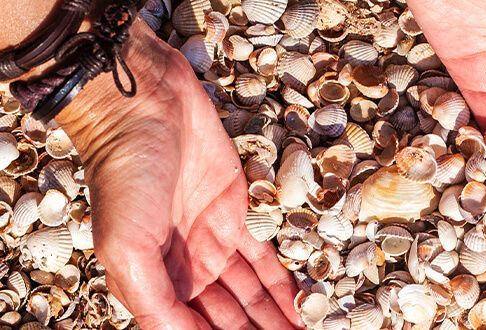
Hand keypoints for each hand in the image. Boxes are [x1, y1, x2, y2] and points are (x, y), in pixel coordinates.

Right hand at [55, 23, 300, 328]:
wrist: (145, 105)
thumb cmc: (125, 174)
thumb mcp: (127, 247)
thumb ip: (154, 302)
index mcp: (153, 280)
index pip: (194, 328)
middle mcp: (185, 265)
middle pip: (227, 315)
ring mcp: (213, 237)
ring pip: (250, 290)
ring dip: (274, 317)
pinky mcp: (240, 208)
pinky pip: (265, 255)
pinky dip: (283, 282)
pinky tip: (301, 304)